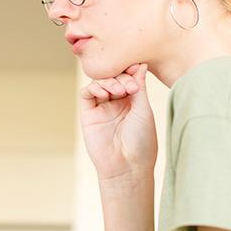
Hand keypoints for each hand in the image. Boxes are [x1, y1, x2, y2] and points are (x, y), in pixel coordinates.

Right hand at [79, 63, 156, 181]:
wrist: (128, 166)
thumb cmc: (141, 141)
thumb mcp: (144, 109)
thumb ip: (139, 86)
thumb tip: (140, 64)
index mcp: (133, 100)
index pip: (128, 76)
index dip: (130, 69)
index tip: (137, 67)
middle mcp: (117, 102)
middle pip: (113, 76)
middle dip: (121, 76)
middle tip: (130, 85)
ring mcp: (102, 107)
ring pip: (100, 82)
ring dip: (109, 81)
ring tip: (120, 90)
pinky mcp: (89, 114)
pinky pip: (87, 94)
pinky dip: (94, 88)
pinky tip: (105, 93)